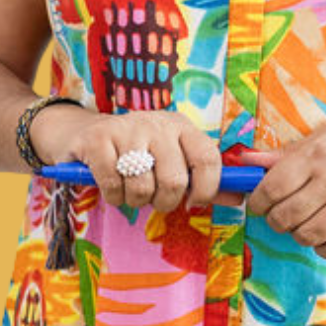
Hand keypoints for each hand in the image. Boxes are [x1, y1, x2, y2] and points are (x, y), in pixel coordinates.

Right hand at [29, 106, 223, 212]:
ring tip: (130, 189)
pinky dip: (113, 196)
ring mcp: (126, 128)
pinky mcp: (98, 139)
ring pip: (143, 187)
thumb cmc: (137, 153)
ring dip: (135, 201)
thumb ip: (204, 179)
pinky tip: (112, 186)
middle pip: (174, 181)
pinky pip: (114, 185)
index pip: (208, 157)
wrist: (85, 134)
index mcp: (181, 126)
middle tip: (154, 198)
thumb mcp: (173, 159)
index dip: (207, 189)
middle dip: (164, 202)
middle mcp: (156, 123)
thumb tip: (240, 197)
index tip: (194, 202)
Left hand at [242, 113, 325, 259]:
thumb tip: (248, 162)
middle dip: (277, 219)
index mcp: (319, 153)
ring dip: (299, 234)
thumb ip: (288, 153)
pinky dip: (324, 247)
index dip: (259, 201)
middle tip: (282, 214)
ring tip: (306, 222)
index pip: (272, 187)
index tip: (260, 203)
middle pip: (286, 216)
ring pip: (307, 236)